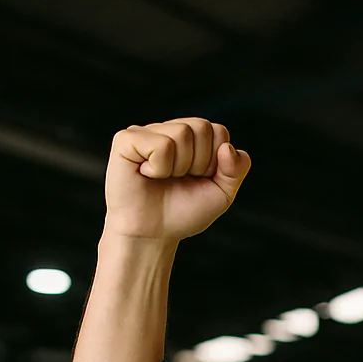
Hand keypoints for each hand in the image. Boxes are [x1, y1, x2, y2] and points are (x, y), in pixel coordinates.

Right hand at [102, 118, 251, 242]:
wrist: (153, 234)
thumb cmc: (183, 212)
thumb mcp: (221, 193)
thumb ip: (236, 169)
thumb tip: (226, 146)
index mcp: (191, 138)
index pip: (219, 131)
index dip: (216, 162)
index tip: (199, 179)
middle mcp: (168, 129)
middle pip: (202, 127)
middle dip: (199, 163)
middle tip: (179, 179)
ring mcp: (146, 132)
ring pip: (181, 133)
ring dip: (178, 166)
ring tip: (162, 178)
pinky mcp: (126, 140)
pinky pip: (160, 144)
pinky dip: (159, 167)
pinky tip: (146, 174)